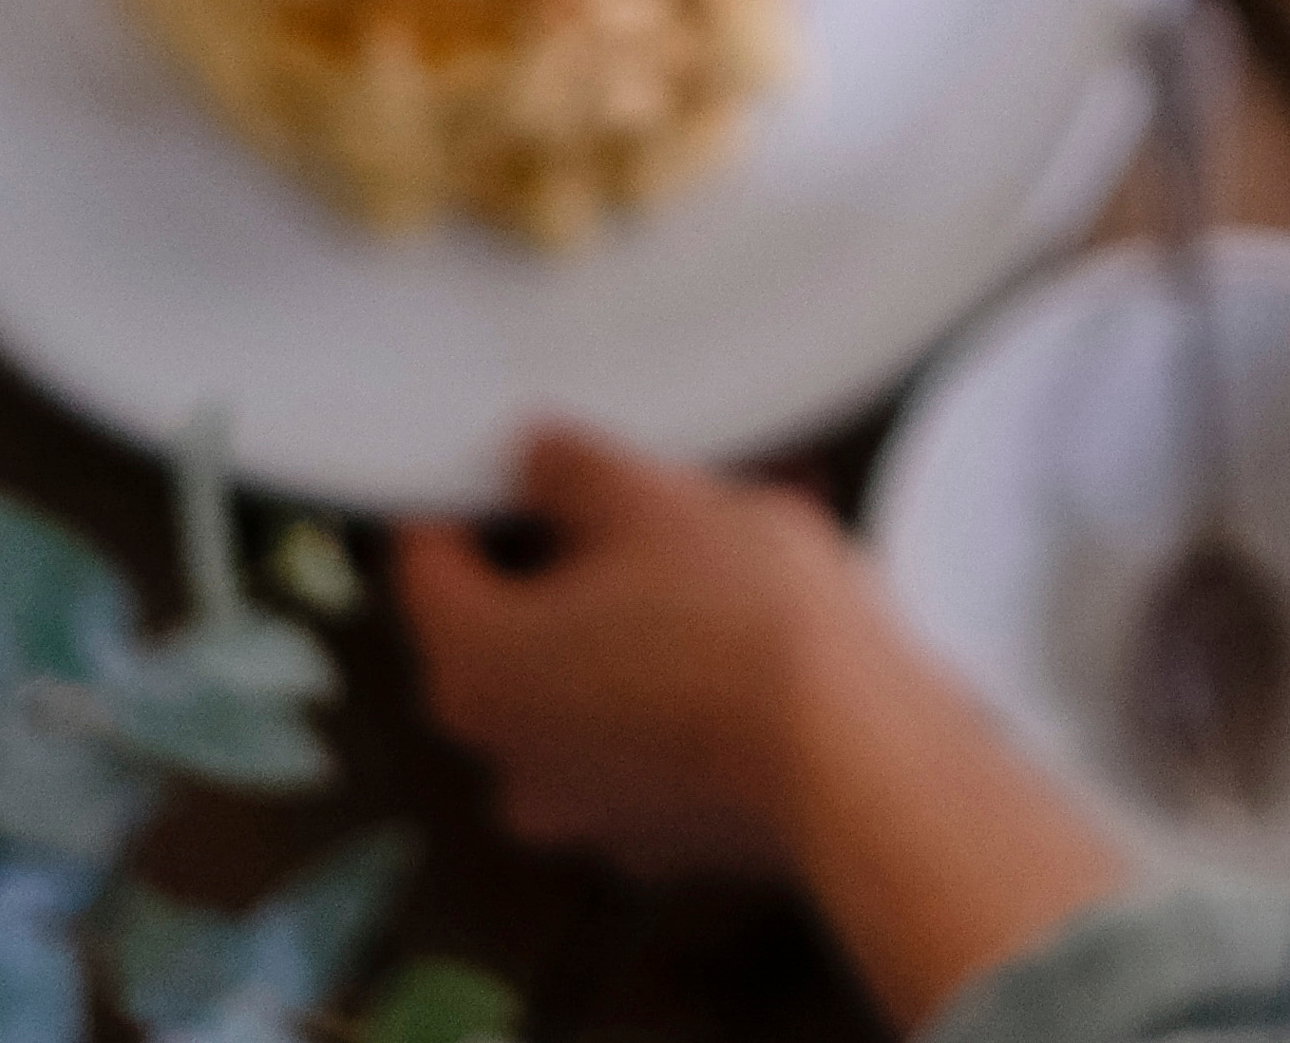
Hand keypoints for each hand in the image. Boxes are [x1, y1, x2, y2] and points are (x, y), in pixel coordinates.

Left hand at [398, 429, 1122, 1014]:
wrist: (863, 760)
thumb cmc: (743, 621)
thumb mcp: (649, 497)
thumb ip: (566, 468)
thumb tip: (535, 463)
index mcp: (473, 668)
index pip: (426, 560)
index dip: (468, 491)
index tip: (522, 455)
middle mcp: (508, 756)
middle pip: (512, 623)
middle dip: (579, 547)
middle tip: (649, 490)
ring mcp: (586, 808)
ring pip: (589, 675)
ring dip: (639, 610)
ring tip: (730, 536)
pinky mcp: (664, 834)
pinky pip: (649, 730)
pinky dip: (682, 676)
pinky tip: (756, 620)